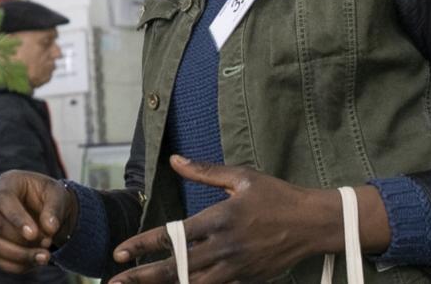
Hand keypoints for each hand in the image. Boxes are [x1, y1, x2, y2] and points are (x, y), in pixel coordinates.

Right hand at [0, 170, 78, 272]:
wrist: (46, 210)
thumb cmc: (49, 197)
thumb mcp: (58, 195)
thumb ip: (54, 209)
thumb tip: (49, 228)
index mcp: (7, 183)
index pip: (3, 199)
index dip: (16, 218)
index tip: (33, 234)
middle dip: (20, 239)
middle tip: (47, 242)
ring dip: (19, 255)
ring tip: (45, 256)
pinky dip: (16, 265)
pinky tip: (35, 262)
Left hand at [107, 157, 347, 283]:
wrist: (315, 223)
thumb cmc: (277, 196)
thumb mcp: (241, 177)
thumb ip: (204, 171)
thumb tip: (174, 159)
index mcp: (219, 219)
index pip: (172, 235)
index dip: (142, 245)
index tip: (120, 251)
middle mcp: (225, 247)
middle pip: (176, 268)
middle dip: (142, 276)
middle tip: (115, 282)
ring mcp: (237, 268)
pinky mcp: (249, 280)